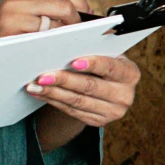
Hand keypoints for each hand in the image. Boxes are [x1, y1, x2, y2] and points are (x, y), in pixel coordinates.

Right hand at [0, 0, 86, 38]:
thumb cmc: (7, 26)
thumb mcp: (26, 5)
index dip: (80, 1)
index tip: (86, 13)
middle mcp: (15, 0)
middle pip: (63, 6)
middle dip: (77, 20)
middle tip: (81, 30)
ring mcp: (11, 18)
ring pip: (56, 26)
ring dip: (67, 35)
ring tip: (68, 40)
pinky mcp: (10, 36)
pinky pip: (44, 41)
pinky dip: (54, 45)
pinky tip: (55, 48)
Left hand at [26, 52, 140, 128]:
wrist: (109, 86)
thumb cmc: (104, 62)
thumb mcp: (106, 53)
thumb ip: (92, 48)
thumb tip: (63, 42)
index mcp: (130, 74)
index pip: (110, 68)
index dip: (93, 64)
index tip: (73, 61)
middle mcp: (125, 96)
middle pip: (90, 87)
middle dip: (64, 80)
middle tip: (42, 76)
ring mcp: (112, 112)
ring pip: (77, 101)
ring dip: (53, 93)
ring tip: (34, 85)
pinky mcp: (98, 121)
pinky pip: (72, 111)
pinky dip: (53, 101)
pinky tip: (40, 94)